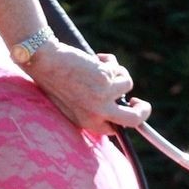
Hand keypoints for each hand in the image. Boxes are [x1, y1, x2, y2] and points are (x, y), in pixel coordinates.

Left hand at [27, 42, 151, 134]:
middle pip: (134, 120)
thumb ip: (90, 107)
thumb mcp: (72, 102)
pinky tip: (95, 59)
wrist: (45, 62)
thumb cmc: (55, 80)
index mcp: (87, 122)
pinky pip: (119, 69)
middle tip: (140, 103)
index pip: (114, 129)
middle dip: (143, 111)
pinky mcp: (106, 80)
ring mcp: (104, 97)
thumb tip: (115, 105)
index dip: (124, 118)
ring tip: (99, 66)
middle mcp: (97, 114)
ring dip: (117, 72)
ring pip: (127, 84)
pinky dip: (110, 61)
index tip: (128, 108)